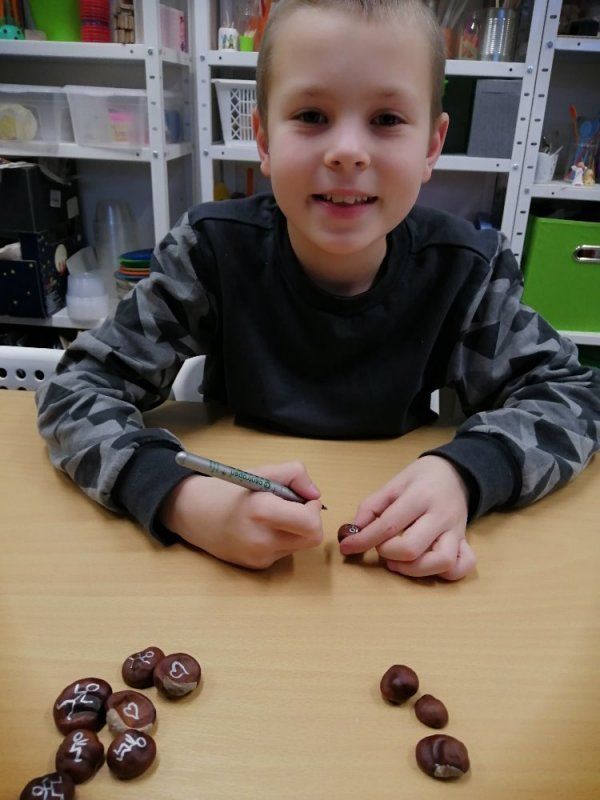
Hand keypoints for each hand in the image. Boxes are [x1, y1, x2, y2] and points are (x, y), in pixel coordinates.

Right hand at [159, 461, 323, 568]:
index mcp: (262, 512)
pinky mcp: (257, 566)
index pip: (311, 524)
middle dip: (310, 521)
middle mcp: (261, 540)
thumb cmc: (228, 490)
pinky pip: (284, 551)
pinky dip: (281, 538)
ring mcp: (259, 557)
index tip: (303, 498)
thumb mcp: (261, 471)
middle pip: (312, 539)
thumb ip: (294, 475)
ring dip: (295, 529)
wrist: (193, 513)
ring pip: (299, 545)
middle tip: (295, 506)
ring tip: (272, 515)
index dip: (314, 508)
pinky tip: (261, 528)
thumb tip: (315, 495)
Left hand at [339, 456, 475, 580]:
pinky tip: (427, 566)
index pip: (389, 525)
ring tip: (399, 562)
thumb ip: (371, 507)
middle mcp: (440, 515)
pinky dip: (447, 573)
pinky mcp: (465, 541)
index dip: (364, 540)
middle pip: (412, 548)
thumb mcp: (394, 483)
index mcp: (420, 496)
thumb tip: (353, 532)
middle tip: (380, 547)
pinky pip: (464, 565)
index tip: (347, 547)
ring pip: (442, 562)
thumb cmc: (421, 478)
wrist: (455, 473)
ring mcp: (456, 530)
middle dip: (388, 554)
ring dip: (415, 570)